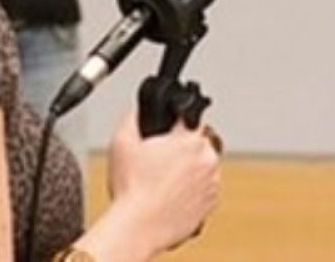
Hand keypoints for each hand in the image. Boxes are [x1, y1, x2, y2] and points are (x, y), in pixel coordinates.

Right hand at [103, 111, 221, 254]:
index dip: (180, 118)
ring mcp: (213, 183)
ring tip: (167, 177)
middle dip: (187, 143)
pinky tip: (174, 192)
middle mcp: (207, 159)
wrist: (139, 227)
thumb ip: (133, 115)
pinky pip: (208, 186)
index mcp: (189, 140)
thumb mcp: (122, 141)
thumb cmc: (131, 189)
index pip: (194, 115)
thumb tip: (140, 107)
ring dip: (194, 165)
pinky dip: (196, 187)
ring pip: (207, 163)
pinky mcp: (212, 203)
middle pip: (203, 139)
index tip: (171, 126)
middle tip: (164, 155)